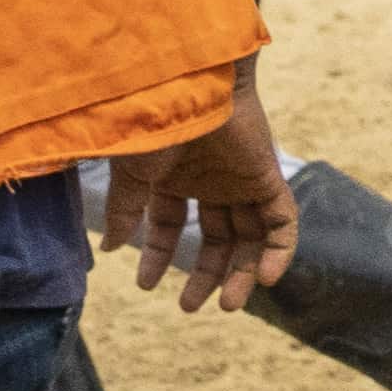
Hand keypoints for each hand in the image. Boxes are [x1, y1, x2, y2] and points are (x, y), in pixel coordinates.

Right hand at [120, 84, 300, 311]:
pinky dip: (279, 250)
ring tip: (228, 304)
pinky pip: (282, 221)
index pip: (170, 225)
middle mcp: (211, 180)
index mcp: (174, 176)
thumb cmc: (153, 120)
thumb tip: (109, 249)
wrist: (189, 82)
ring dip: (241, 272)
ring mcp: (241, 179)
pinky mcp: (269, 175)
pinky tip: (264, 279)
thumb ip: (124, 210)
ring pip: (250, 236)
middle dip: (205, 273)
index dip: (160, 255)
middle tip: (191, 307)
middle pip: (216, 237)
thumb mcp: (131, 173)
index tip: (146, 285)